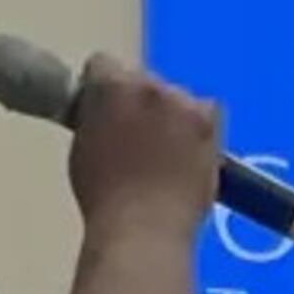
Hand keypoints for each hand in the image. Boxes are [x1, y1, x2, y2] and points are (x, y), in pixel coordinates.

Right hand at [66, 54, 223, 226]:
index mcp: (110, 86)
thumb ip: (94, 117)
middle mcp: (150, 86)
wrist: (143, 228)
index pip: (103, 64)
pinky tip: (189, 150)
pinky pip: (207, 111)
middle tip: (135, 135)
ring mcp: (184, 104)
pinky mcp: (211, 125)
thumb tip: (104, 113)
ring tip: (164, 151)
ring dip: (170, 114)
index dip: (100, 87)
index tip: (104, 108)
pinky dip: (199, 125)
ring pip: (176, 96)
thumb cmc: (104, 197)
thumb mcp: (82, 146)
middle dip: (137, 100)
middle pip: (142, 79)